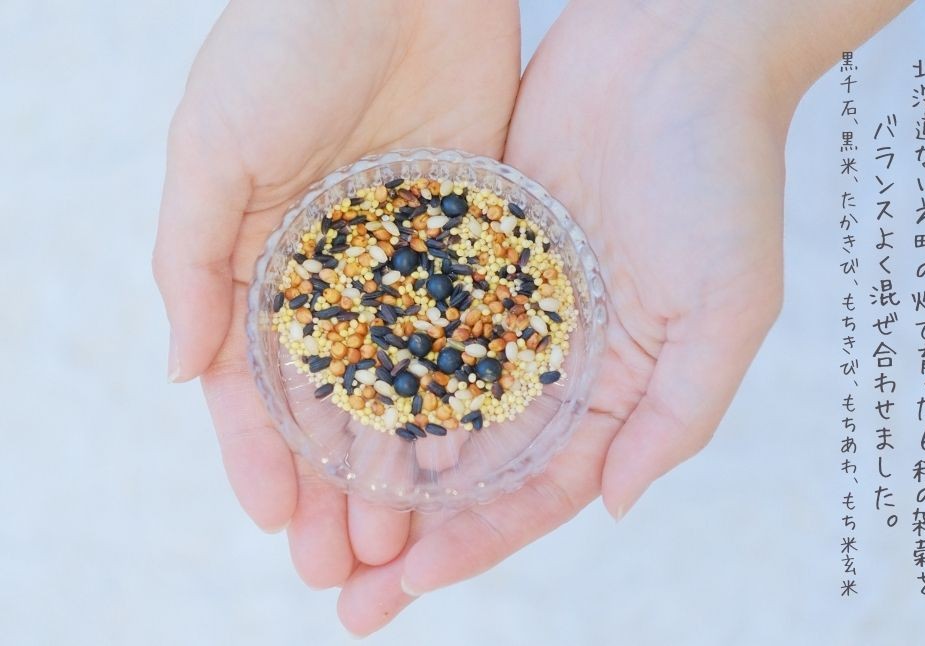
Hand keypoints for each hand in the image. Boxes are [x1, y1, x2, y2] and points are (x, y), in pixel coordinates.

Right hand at [153, 0, 519, 587]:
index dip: (261, 454)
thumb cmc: (284, 45)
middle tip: (345, 561)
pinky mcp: (471, 234)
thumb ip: (190, 257)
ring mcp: (405, 259)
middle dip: (332, 481)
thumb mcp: (213, 145)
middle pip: (330, 400)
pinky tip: (466, 455)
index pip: (255, 381)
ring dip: (397, 460)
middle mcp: (334, 271)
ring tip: (405, 535)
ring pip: (401, 382)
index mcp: (263, 257)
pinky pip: (465, 328)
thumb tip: (181, 371)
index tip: (276, 521)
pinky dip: (461, 393)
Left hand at [334, 0, 788, 633]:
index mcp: (612, 384)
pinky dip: (368, 359)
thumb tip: (611, 505)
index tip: (411, 586)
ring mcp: (502, 300)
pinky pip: (407, 311)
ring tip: (313, 518)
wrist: (677, 47)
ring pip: (427, 397)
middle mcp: (551, 355)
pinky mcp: (465, 240)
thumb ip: (676, 414)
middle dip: (411, 529)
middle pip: (471, 462)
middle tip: (343, 591)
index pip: (537, 487)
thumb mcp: (726, 307)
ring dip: (375, 461)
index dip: (477, 542)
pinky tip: (314, 401)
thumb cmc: (722, 173)